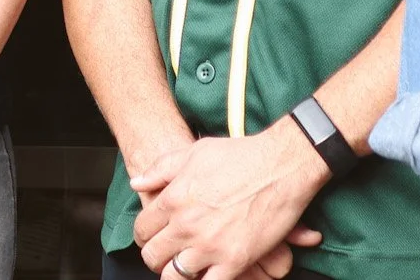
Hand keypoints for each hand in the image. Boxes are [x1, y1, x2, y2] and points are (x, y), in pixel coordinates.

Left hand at [132, 123, 329, 279]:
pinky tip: (207, 273)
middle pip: (153, 256)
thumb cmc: (240, 155)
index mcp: (173, 200)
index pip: (142, 229)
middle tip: (168, 252)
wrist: (281, 166)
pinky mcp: (234, 261)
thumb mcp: (194, 152)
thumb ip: (161, 169)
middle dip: (156, 256)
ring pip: (174, 277)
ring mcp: (209, 246)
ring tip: (185, 265)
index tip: (154, 235)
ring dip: (176, 272)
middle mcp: (186, 226)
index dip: (145, 234)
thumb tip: (138, 181)